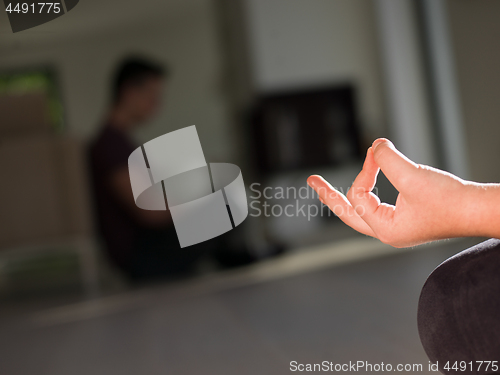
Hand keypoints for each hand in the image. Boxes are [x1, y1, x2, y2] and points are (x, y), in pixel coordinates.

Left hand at [307, 139, 491, 247]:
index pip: (358, 195)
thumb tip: (375, 144)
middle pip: (348, 213)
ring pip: (361, 211)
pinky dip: (368, 192)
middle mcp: (387, 232)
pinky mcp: (406, 218)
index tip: (378, 151)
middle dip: (329, 194)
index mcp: (385, 229)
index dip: (365, 169)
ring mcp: (396, 227)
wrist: (479, 210)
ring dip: (347, 195)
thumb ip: (388, 159)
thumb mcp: (412, 175)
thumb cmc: (451, 201)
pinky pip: (377, 205)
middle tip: (312, 181)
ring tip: (325, 187)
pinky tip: (364, 185)